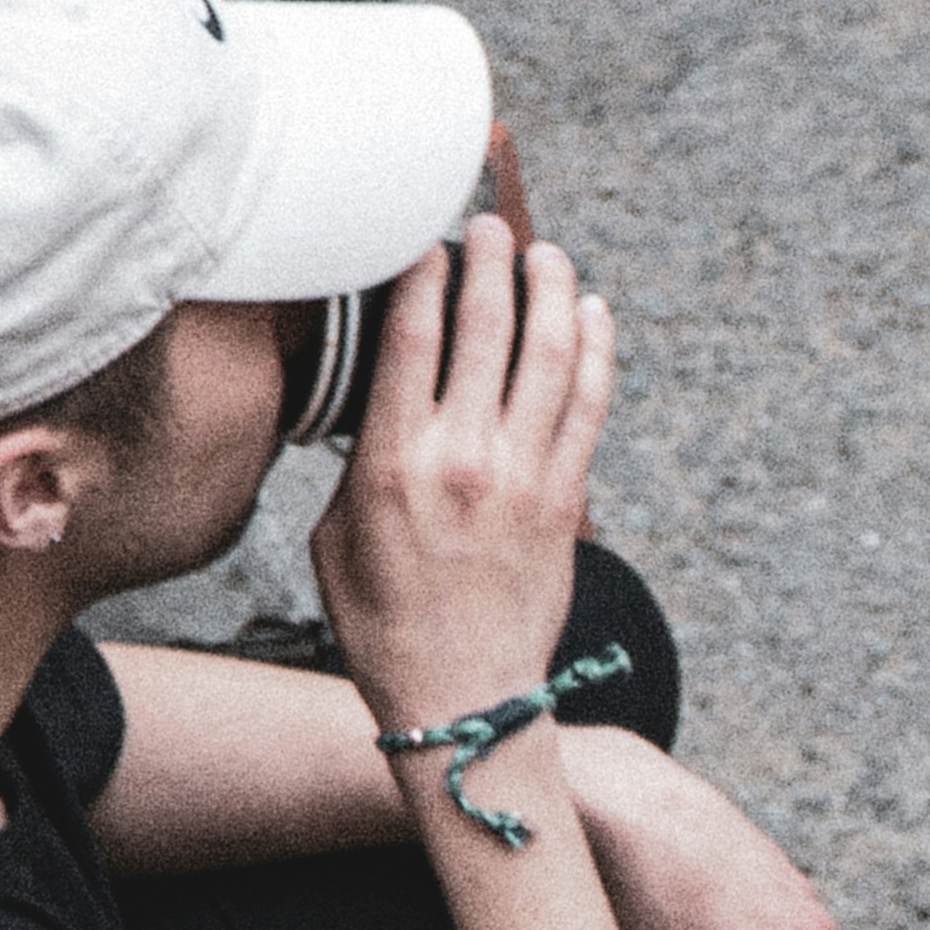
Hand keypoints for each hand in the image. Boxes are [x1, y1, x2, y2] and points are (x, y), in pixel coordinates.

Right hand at [313, 217, 615, 747]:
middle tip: (487, 228)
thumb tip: (373, 404)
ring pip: (550, 352)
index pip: (410, 333)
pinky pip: (589, 405)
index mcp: (393, 462)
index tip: (423, 238)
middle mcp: (464, 459)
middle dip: (490, 259)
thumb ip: (355, 461)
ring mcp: (524, 478)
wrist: (461, 702)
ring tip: (547, 254)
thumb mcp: (333, 536)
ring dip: (552, 288)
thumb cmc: (385, 625)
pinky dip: (596, 350)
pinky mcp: (566, 501)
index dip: (421, 270)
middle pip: (487, 325)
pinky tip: (594, 313)